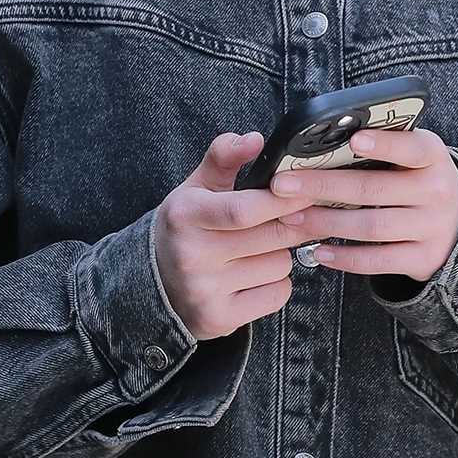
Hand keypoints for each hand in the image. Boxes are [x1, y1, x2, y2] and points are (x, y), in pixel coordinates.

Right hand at [151, 132, 312, 339]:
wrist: (152, 284)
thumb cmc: (186, 228)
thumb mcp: (196, 188)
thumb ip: (224, 157)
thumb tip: (254, 139)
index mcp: (186, 215)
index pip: (245, 208)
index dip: (283, 199)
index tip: (306, 191)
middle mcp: (192, 255)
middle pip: (272, 236)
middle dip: (293, 223)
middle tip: (296, 216)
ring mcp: (205, 290)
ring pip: (280, 265)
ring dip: (280, 254)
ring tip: (256, 251)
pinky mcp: (220, 318)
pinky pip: (277, 294)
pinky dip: (276, 283)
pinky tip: (254, 276)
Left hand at [268, 127, 457, 283]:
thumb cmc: (420, 180)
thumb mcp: (415, 156)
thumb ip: (384, 147)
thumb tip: (327, 140)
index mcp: (433, 157)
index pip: (411, 148)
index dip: (384, 145)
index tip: (354, 141)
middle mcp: (436, 192)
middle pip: (374, 190)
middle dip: (323, 187)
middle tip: (284, 185)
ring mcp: (431, 228)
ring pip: (372, 227)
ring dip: (327, 223)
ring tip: (292, 217)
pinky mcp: (422, 258)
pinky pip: (379, 261)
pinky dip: (346, 258)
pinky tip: (319, 251)